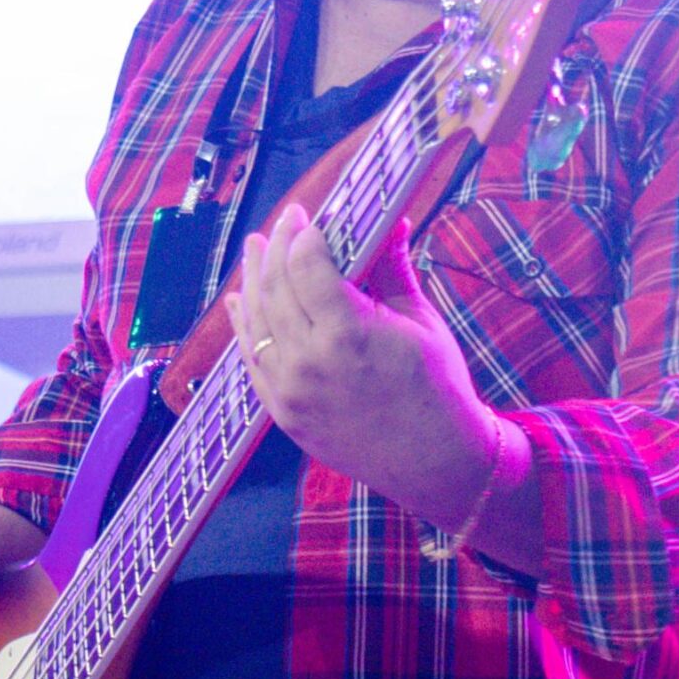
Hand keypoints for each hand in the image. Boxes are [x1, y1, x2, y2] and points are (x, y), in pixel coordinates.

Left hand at [226, 202, 499, 531]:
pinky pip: (251, 360)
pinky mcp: (283, 413)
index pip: (307, 266)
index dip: (302, 234)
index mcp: (349, 335)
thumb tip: (387, 220)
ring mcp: (290, 392)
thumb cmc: (438, 389)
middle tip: (280, 223)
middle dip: (275, 248)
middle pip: (276, 288)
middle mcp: (310, 363)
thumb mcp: (420, 322)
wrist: (435, 463)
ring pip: (255, 322)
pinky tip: (240, 300)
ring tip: (255, 249)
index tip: (305, 215)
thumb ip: (392, 269)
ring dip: (252, 279)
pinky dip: (242, 327)